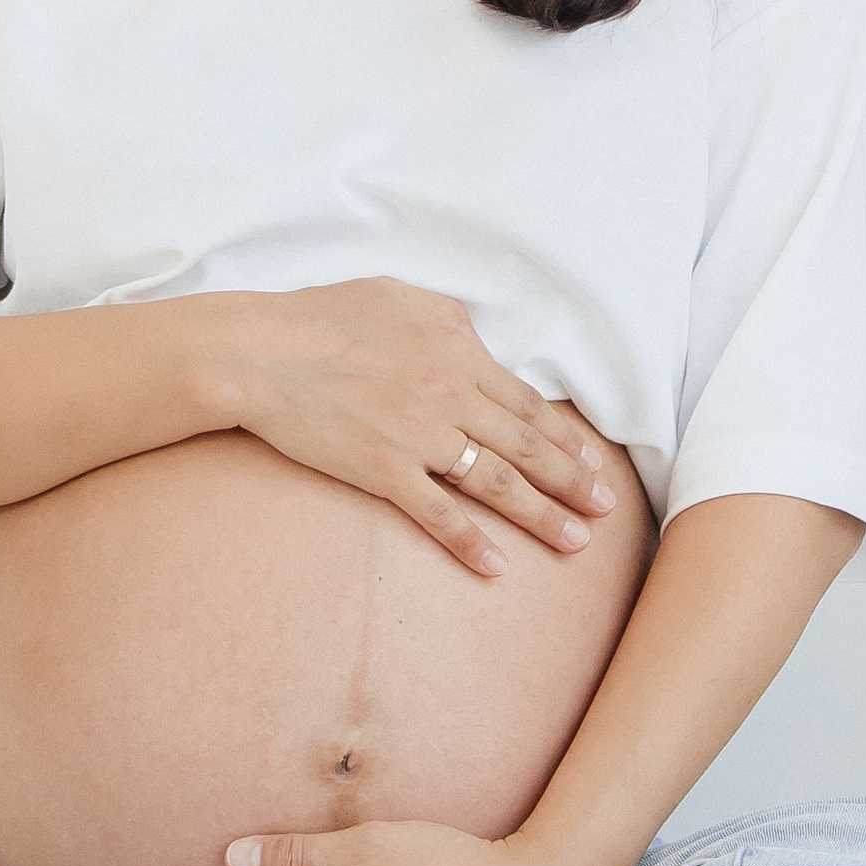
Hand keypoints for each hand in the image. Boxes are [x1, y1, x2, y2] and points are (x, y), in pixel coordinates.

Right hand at [211, 279, 617, 576]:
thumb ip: (447, 322)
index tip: (592, 463)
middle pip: (526, 447)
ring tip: (575, 542)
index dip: (565, 438)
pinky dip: (470, 544)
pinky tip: (496, 567)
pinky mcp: (384, 470)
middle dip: (572, 482)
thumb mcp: (398, 297)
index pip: (526, 402)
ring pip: (498, 484)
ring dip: (542, 517)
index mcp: (457, 348)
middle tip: (605, 509)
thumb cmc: (322, 318)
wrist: (260, 352)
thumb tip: (475, 343)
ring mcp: (420, 435)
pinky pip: (439, 515)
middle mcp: (450, 392)